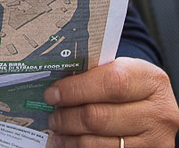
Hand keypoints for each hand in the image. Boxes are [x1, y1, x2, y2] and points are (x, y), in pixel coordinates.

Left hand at [46, 57, 178, 146]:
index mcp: (151, 80)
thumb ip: (94, 74)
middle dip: (67, 117)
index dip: (75, 89)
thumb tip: (53, 85)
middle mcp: (159, 113)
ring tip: (57, 128)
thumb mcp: (120, 71)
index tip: (52, 94)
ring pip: (98, 143)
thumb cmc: (130, 85)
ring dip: (70, 137)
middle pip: (99, 117)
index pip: (111, 84)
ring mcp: (155, 140)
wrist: (156, 109)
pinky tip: (69, 141)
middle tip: (52, 115)